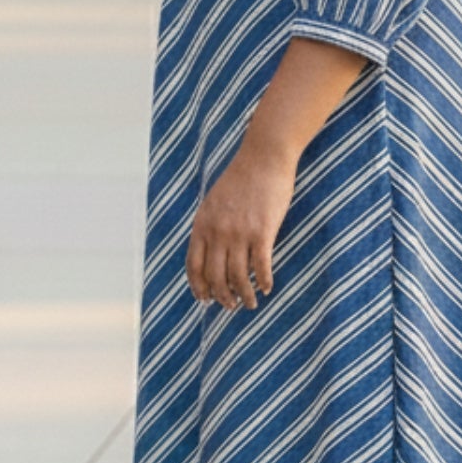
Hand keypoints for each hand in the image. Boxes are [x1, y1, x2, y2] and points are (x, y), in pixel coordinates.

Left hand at [186, 138, 296, 310]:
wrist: (264, 157)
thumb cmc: (242, 177)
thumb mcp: (214, 201)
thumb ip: (210, 225)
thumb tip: (212, 251)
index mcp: (202, 224)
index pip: (194, 266)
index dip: (199, 287)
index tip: (205, 300)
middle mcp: (218, 232)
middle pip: (216, 277)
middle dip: (222, 297)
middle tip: (231, 306)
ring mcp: (239, 233)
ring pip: (238, 278)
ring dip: (244, 295)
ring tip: (250, 304)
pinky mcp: (262, 231)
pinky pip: (261, 267)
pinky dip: (264, 281)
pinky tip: (267, 288)